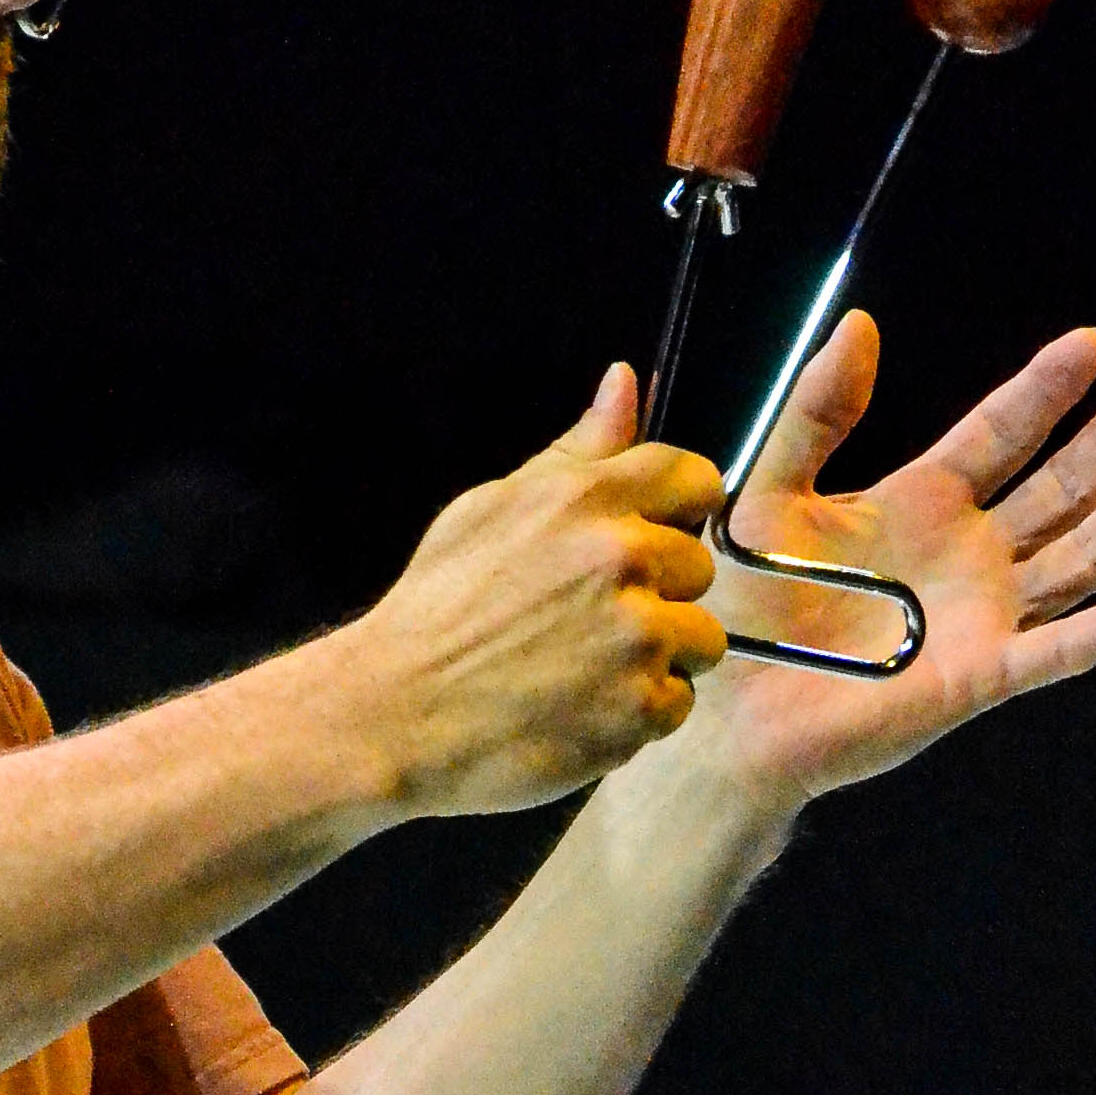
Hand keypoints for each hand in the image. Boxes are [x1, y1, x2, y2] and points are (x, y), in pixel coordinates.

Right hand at [344, 368, 728, 816]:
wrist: (395, 713)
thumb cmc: (437, 609)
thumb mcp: (493, 508)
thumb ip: (575, 451)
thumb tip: (624, 381)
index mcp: (585, 500)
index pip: (695, 478)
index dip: (679, 511)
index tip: (652, 538)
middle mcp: (621, 560)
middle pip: (699, 566)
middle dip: (659, 592)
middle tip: (590, 620)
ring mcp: (636, 638)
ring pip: (700, 638)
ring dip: (658, 656)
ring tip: (588, 669)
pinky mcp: (639, 707)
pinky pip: (678, 702)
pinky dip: (639, 712)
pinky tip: (583, 707)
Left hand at [677, 311, 1095, 812]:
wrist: (727, 712)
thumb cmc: (743, 607)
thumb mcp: (770, 493)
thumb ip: (815, 413)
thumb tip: (859, 323)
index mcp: (923, 501)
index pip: (1003, 433)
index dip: (1047, 390)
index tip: (1095, 343)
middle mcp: (969, 554)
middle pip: (1063, 484)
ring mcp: (985, 616)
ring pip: (1082, 553)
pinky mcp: (983, 677)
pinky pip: (1062, 650)